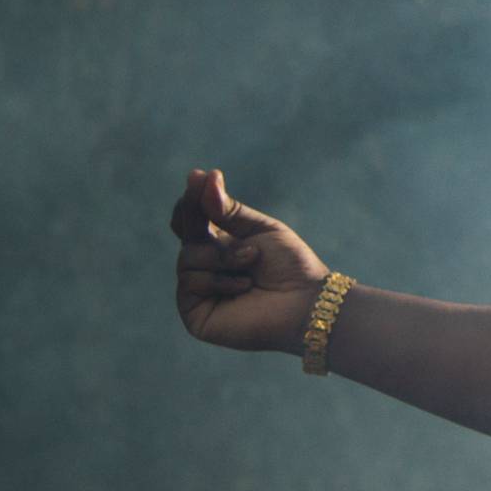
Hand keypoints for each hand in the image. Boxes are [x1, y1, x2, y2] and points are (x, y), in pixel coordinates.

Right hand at [168, 168, 330, 354]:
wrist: (305, 302)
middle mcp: (206, 266)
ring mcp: (198, 290)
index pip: (193, 219)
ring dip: (223, 255)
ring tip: (252, 260)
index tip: (196, 179)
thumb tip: (200, 176)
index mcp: (221, 244)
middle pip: (185, 232)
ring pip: (187, 257)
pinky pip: (190, 282)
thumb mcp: (260, 229)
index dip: (190, 201)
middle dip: (195, 214)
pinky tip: (245, 286)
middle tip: (205, 196)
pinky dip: (218, 279)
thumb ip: (227, 209)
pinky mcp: (194, 313)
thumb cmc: (290, 266)